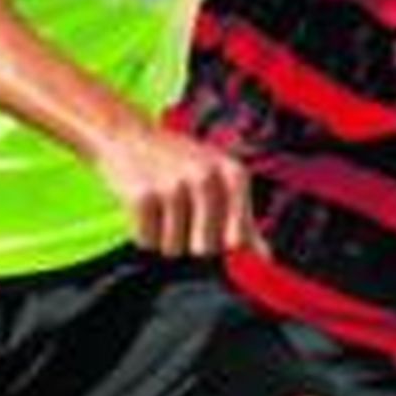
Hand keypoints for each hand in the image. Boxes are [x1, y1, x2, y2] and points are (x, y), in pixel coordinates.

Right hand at [95, 120, 262, 257]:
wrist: (127, 135)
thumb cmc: (181, 163)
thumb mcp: (220, 181)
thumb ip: (245, 222)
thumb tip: (267, 259)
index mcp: (233, 174)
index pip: (236, 241)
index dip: (219, 241)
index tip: (207, 222)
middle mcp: (206, 177)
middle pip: (205, 250)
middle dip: (189, 241)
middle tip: (180, 212)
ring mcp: (173, 185)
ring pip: (173, 249)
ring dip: (163, 237)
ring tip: (160, 206)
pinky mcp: (142, 196)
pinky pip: (147, 242)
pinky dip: (142, 233)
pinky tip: (143, 206)